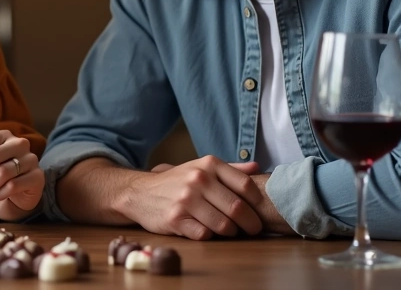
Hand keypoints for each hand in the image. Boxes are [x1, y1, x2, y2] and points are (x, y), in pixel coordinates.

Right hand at [119, 155, 263, 239]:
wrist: (140, 192)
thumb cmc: (177, 181)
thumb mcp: (201, 167)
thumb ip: (230, 168)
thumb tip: (257, 167)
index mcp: (209, 164)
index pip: (246, 185)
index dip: (257, 203)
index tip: (260, 211)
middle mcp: (198, 179)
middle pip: (237, 208)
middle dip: (250, 224)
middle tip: (253, 229)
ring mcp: (186, 199)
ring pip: (224, 225)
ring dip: (231, 233)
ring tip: (230, 231)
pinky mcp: (175, 219)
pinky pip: (205, 234)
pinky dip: (210, 236)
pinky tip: (207, 231)